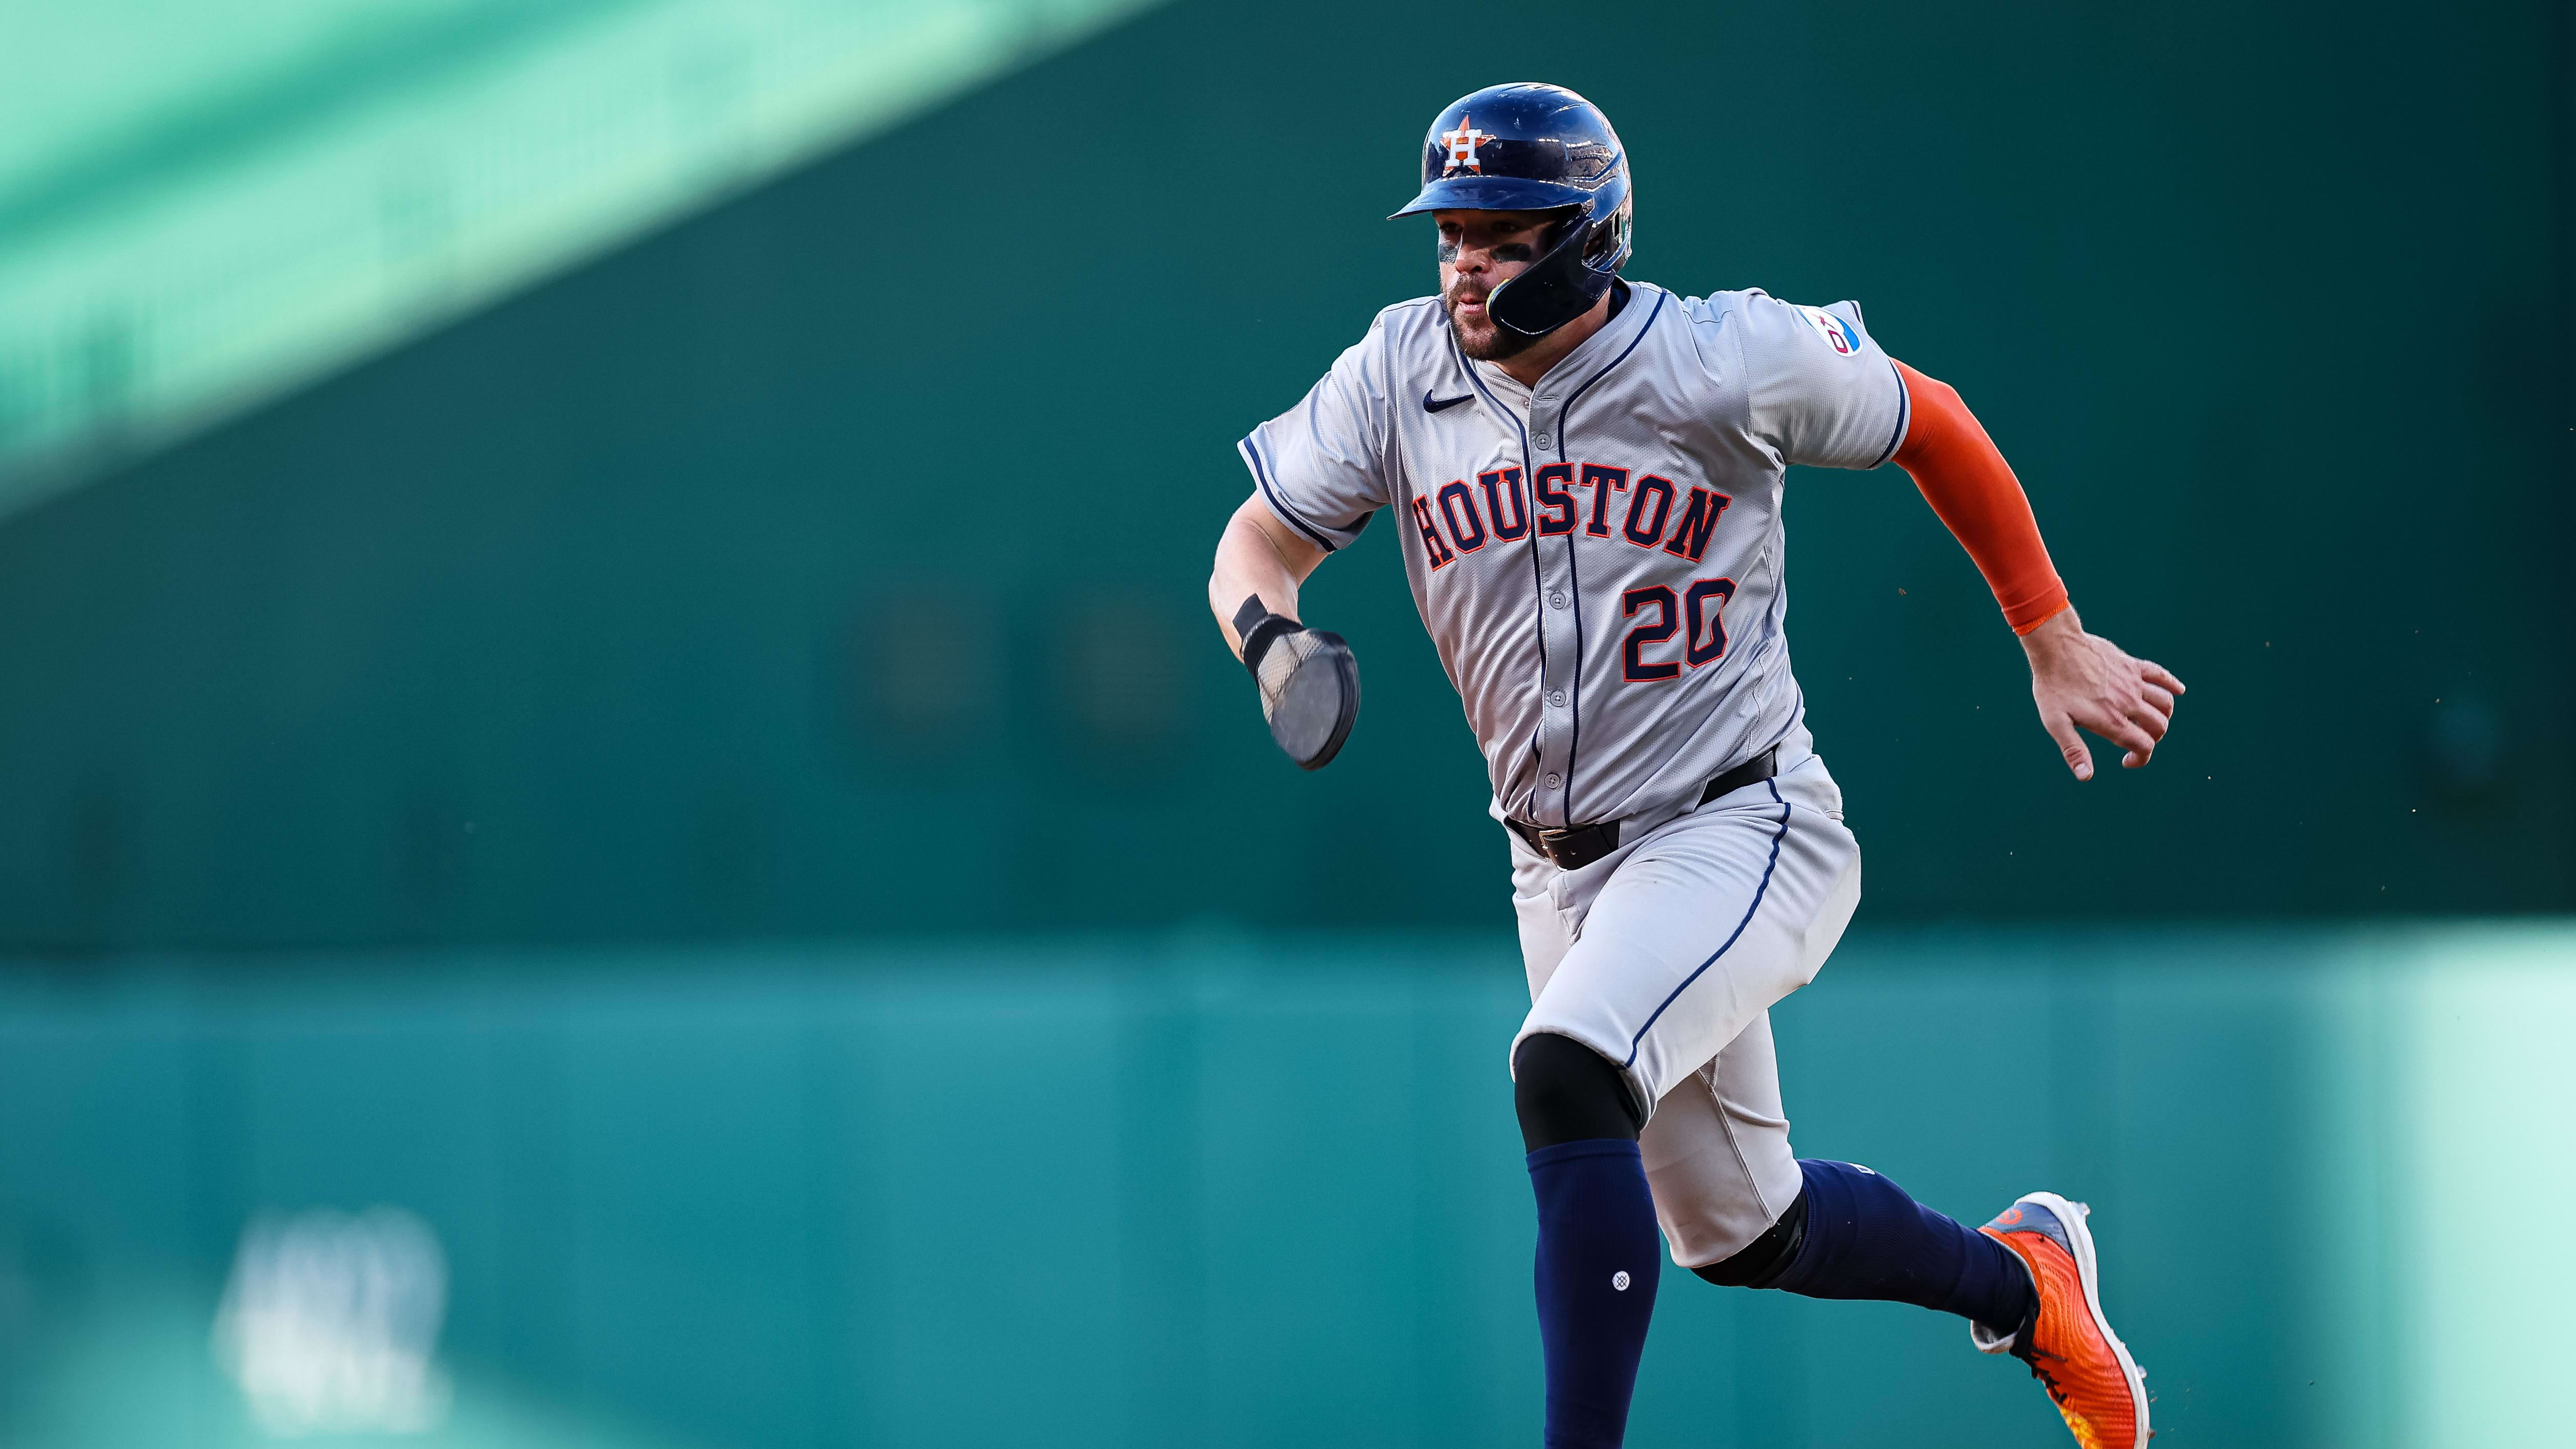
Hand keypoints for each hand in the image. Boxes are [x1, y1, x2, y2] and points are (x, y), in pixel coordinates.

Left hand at [2019, 608, 2182, 779]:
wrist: (2056, 647)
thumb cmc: (2052, 687)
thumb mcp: (2056, 723)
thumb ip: (2073, 750)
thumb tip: (2086, 776)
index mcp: (2112, 720)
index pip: (2144, 745)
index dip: (2141, 758)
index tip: (2126, 760)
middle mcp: (2128, 702)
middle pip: (2159, 726)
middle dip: (2153, 738)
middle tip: (2136, 739)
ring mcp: (2132, 682)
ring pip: (2164, 703)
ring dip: (2163, 715)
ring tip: (2148, 721)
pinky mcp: (2131, 664)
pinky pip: (2160, 674)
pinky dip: (2172, 684)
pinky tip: (2177, 691)